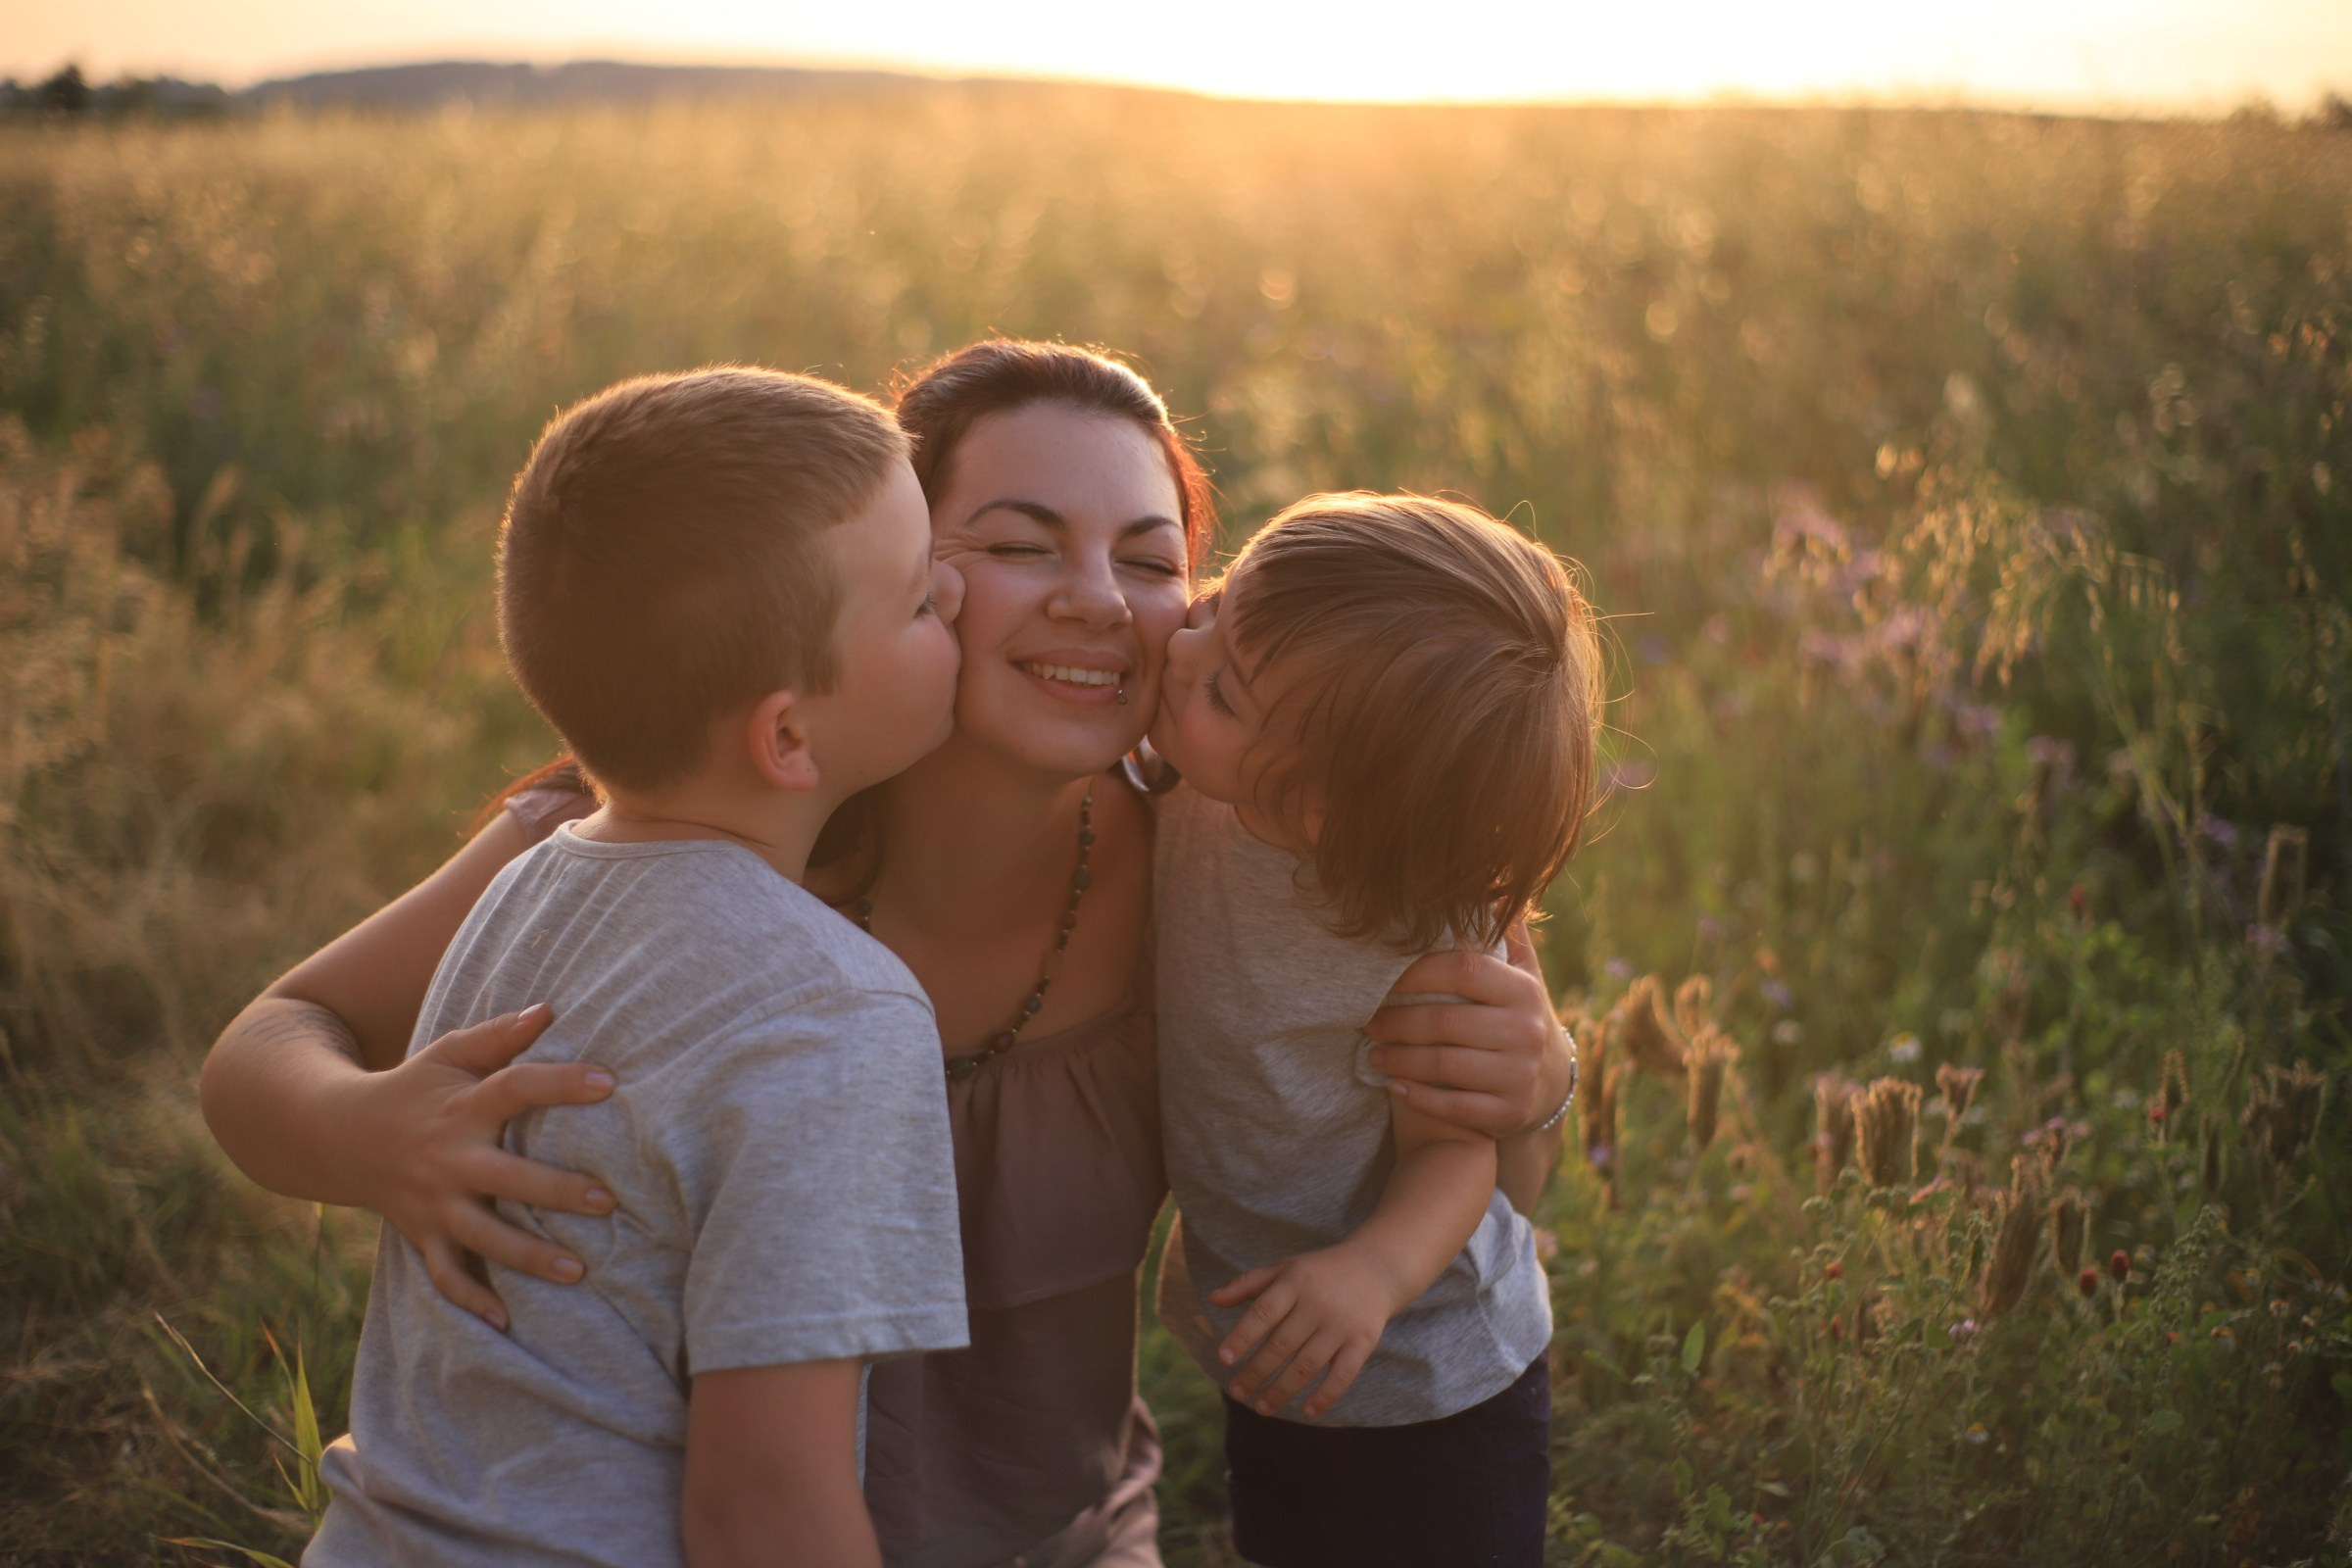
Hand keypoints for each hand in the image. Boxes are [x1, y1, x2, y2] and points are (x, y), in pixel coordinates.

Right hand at [344, 1004, 617, 1328]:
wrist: (336, 1134)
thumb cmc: (414, 1087)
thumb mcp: (448, 1053)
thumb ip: (499, 1035)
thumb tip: (551, 1008)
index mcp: (461, 1106)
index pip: (515, 1088)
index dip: (561, 1083)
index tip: (610, 1082)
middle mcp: (448, 1158)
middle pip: (505, 1176)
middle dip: (554, 1190)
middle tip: (607, 1200)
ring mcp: (433, 1203)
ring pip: (481, 1236)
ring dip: (527, 1256)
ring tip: (578, 1271)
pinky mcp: (422, 1235)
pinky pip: (445, 1275)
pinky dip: (470, 1301)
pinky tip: (506, 1322)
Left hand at [1209, 1247, 1399, 1418]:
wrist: (1375, 1268)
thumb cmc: (1319, 1272)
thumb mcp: (1284, 1269)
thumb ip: (1248, 1284)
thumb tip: (1213, 1299)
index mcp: (1295, 1282)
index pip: (1263, 1313)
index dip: (1242, 1337)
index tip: (1223, 1359)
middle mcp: (1318, 1303)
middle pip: (1282, 1344)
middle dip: (1256, 1372)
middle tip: (1237, 1392)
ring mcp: (1342, 1325)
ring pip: (1307, 1365)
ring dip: (1282, 1390)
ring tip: (1261, 1407)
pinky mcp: (1363, 1342)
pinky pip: (1342, 1375)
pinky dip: (1325, 1396)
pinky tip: (1307, 1411)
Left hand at [1364, 943, 1568, 1137]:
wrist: (1550, 1082)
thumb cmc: (1516, 1016)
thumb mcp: (1522, 974)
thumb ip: (1505, 935)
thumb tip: (1492, 879)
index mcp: (1523, 990)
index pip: (1462, 970)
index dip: (1417, 972)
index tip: (1382, 977)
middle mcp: (1526, 1031)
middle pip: (1445, 1022)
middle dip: (1397, 1022)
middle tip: (1366, 1021)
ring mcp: (1518, 1076)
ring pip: (1443, 1066)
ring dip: (1398, 1060)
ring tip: (1371, 1052)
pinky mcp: (1507, 1114)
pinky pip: (1453, 1107)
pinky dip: (1417, 1096)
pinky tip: (1392, 1085)